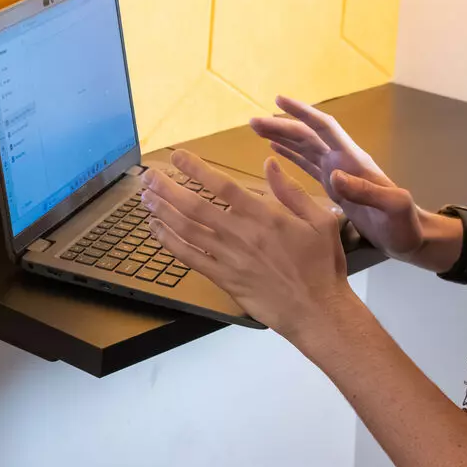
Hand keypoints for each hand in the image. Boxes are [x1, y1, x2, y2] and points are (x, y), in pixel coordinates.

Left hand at [141, 152, 356, 341]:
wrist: (317, 311)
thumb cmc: (322, 265)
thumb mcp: (320, 221)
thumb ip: (292, 191)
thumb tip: (269, 163)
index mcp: (264, 216)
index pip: (222, 187)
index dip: (197, 169)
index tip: (177, 156)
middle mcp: (241, 234)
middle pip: (194, 206)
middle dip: (167, 188)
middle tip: (148, 176)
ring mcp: (229, 258)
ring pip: (187, 230)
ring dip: (163, 212)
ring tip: (145, 198)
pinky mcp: (223, 279)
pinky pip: (190, 258)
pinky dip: (169, 242)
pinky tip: (156, 230)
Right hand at [249, 96, 427, 261]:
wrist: (412, 239)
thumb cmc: (405, 225)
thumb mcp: (393, 208)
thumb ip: (367, 191)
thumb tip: (334, 174)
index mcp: (354, 161)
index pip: (325, 128)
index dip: (303, 113)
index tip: (279, 101)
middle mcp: (343, 161)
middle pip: (308, 135)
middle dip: (282, 125)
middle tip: (252, 122)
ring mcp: (338, 173)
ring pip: (305, 147)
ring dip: (282, 137)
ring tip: (257, 130)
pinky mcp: (334, 188)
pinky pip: (307, 165)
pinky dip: (290, 155)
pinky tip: (274, 151)